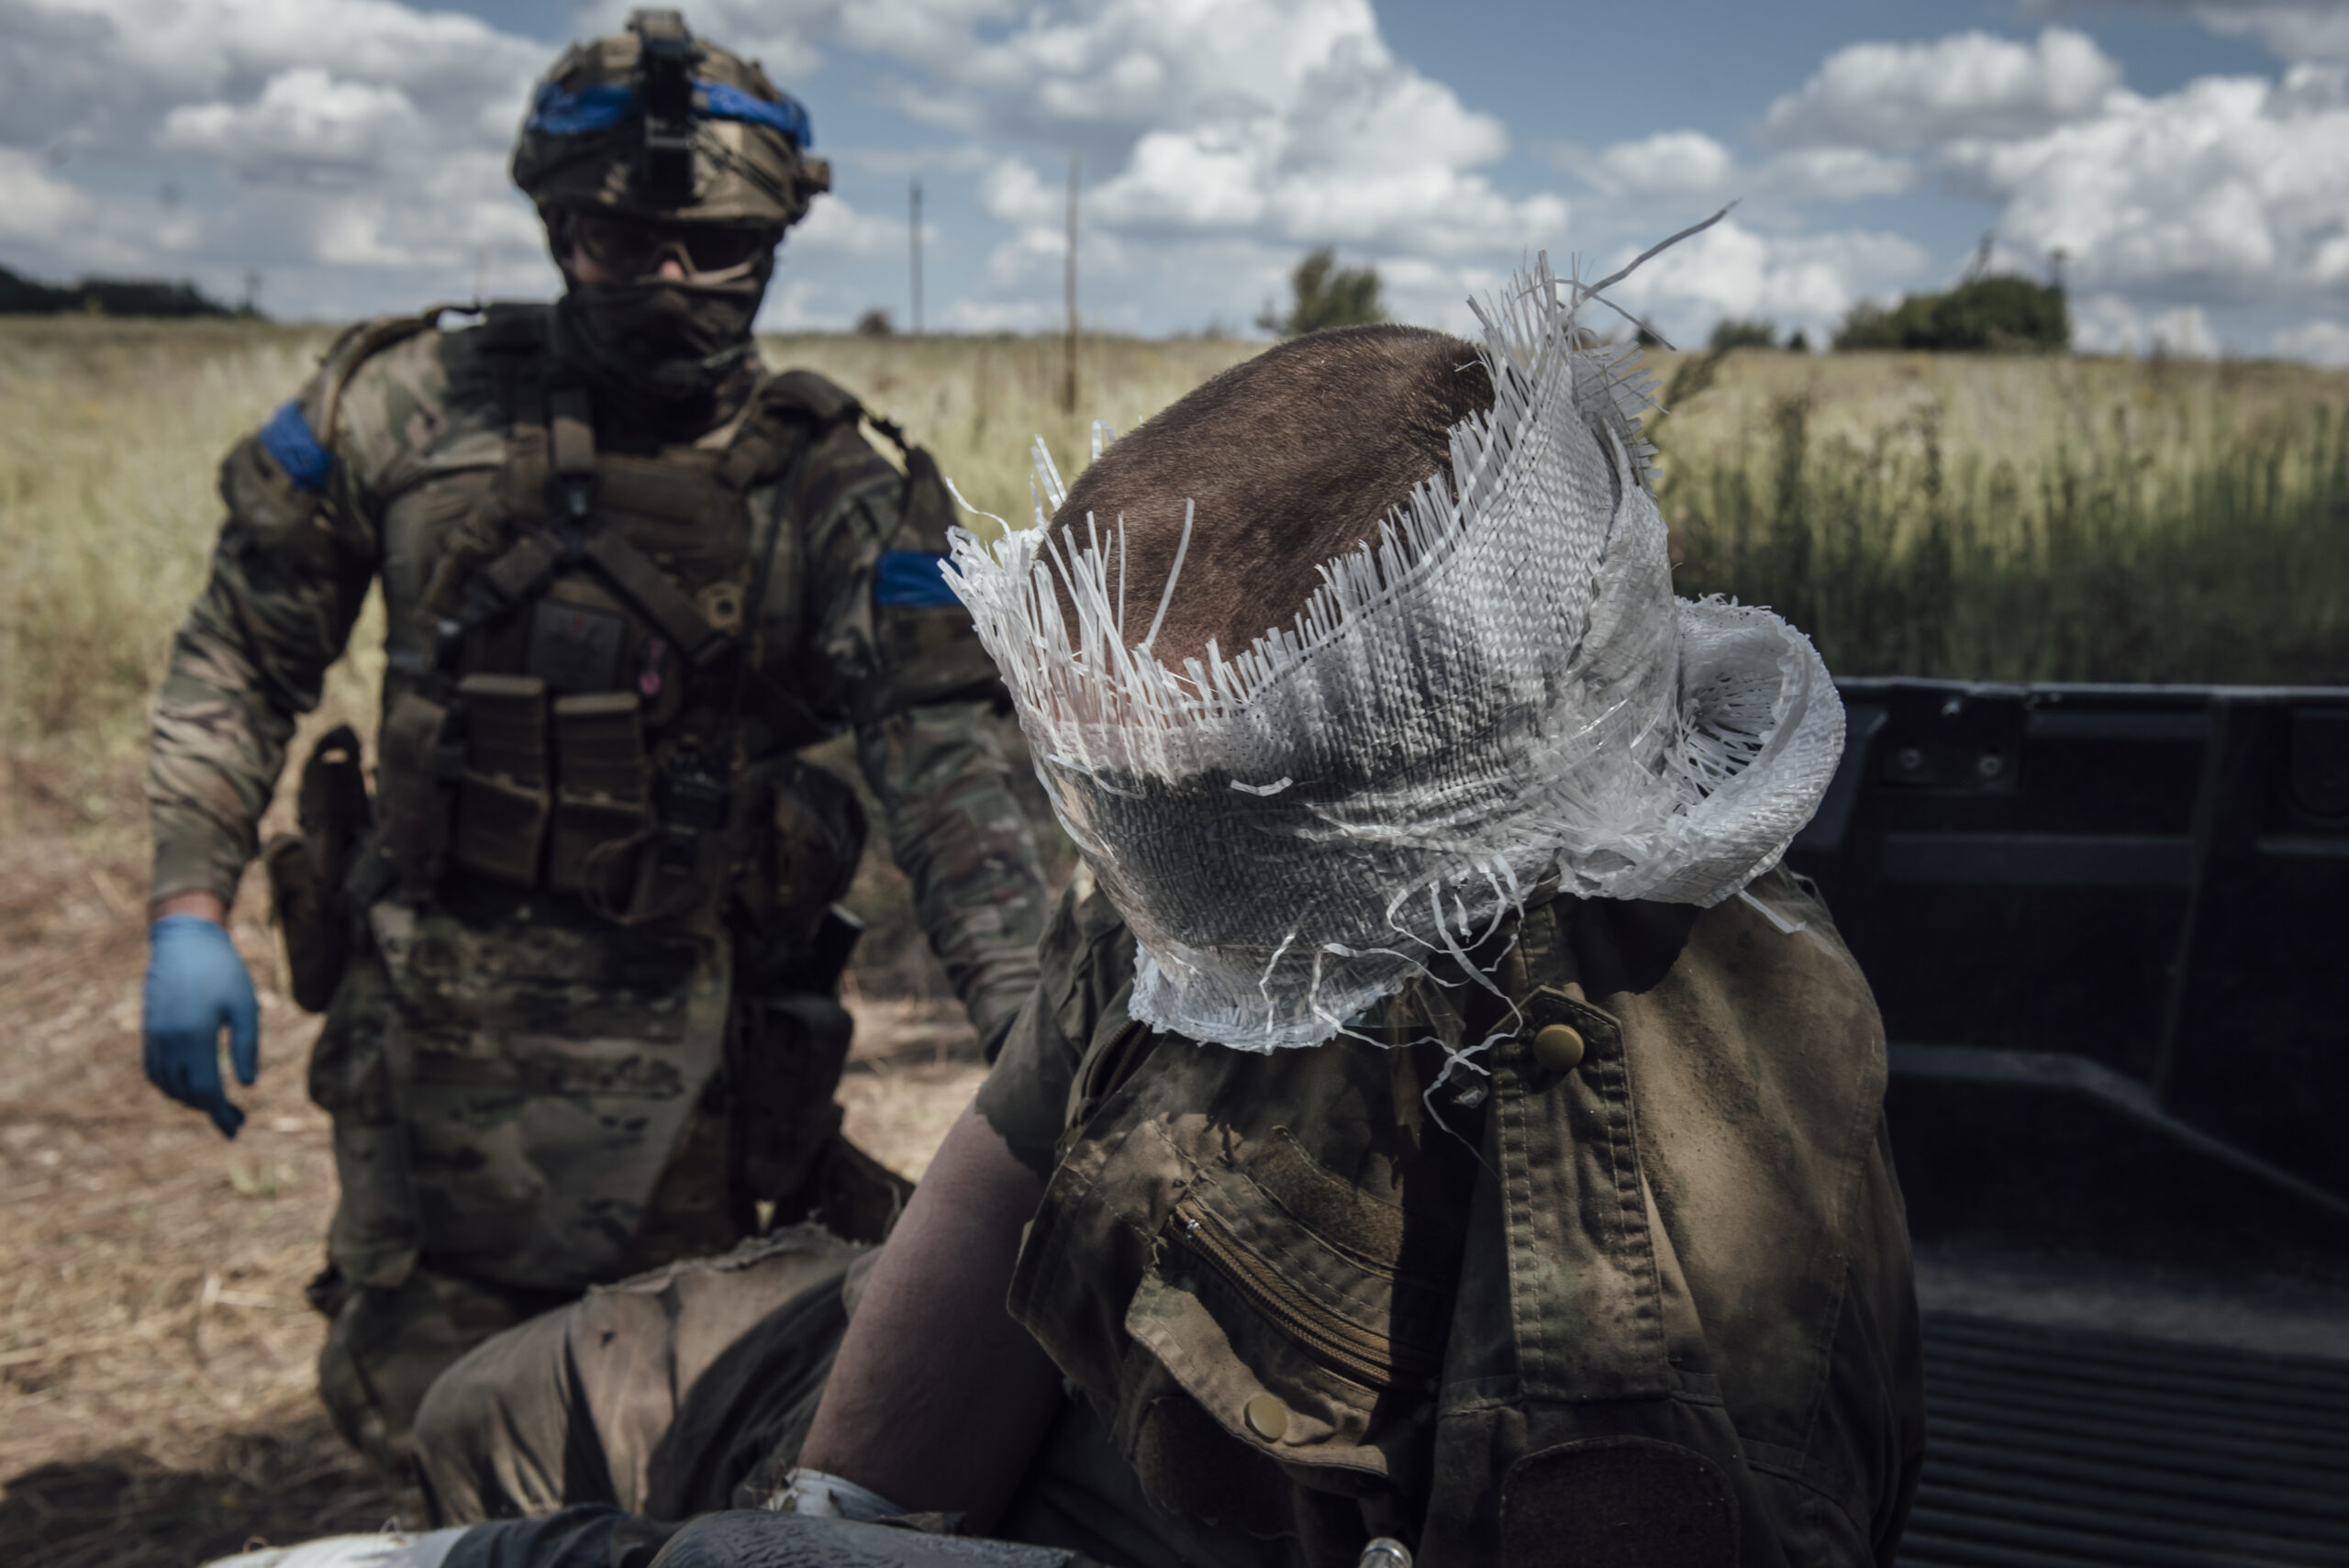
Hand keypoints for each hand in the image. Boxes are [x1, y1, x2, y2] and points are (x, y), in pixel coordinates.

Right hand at [142, 912, 259, 1137]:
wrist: (185, 940)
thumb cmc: (223, 971)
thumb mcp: (245, 1006)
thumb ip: (247, 1046)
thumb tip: (247, 1085)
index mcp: (195, 1037)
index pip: (206, 1089)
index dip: (221, 1113)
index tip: (237, 1128)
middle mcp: (168, 1042)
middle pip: (186, 1092)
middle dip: (210, 1109)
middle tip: (237, 1117)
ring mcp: (154, 1037)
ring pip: (167, 1085)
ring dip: (190, 1099)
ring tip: (217, 1103)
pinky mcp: (149, 1030)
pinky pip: (154, 1070)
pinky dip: (171, 1084)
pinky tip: (191, 1085)